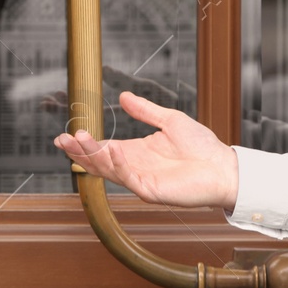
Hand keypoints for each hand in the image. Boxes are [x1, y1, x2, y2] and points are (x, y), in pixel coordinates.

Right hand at [54, 91, 238, 211]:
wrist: (224, 166)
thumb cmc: (201, 146)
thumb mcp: (169, 120)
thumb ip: (145, 111)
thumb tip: (123, 96)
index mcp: (136, 152)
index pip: (103, 148)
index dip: (85, 143)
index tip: (66, 135)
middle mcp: (134, 167)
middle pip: (99, 161)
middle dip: (80, 152)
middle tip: (63, 140)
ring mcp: (141, 180)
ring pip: (109, 171)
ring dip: (94, 156)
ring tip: (81, 140)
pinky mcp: (152, 191)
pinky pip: (129, 179)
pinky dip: (119, 165)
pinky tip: (112, 149)